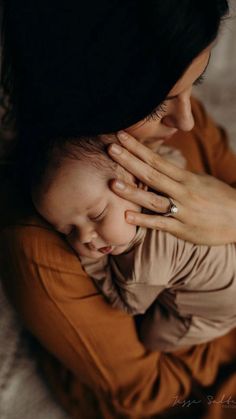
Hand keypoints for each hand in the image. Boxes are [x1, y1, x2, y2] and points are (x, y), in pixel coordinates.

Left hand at [108, 131, 235, 244]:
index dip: (138, 148)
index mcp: (186, 178)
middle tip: (110, 149)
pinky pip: (161, 224)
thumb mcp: (199, 181)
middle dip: (130, 161)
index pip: (158, 160)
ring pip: (154, 200)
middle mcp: (183, 192)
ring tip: (112, 184)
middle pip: (152, 175)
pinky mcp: (183, 229)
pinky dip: (144, 220)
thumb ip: (177, 175)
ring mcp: (182, 211)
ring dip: (133, 192)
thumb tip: (157, 165)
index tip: (121, 137)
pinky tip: (127, 216)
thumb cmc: (218, 198)